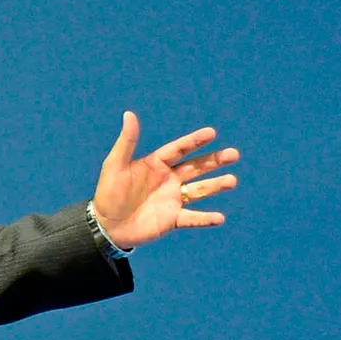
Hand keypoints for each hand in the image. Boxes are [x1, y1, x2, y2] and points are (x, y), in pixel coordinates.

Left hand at [92, 111, 240, 249]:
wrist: (106, 225)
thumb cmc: (108, 193)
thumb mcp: (115, 165)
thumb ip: (127, 141)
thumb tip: (129, 113)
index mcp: (157, 164)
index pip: (180, 149)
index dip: (195, 141)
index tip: (212, 132)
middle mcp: (169, 179)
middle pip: (196, 167)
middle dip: (215, 161)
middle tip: (234, 154)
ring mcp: (173, 199)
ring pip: (199, 190)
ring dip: (216, 185)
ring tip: (232, 181)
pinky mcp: (172, 219)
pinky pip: (193, 218)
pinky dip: (205, 218)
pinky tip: (220, 218)